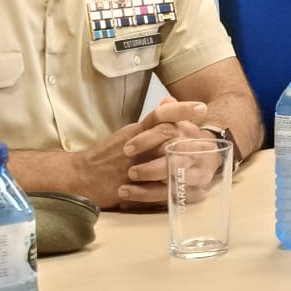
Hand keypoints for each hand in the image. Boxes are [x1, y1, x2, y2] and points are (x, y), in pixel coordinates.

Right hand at [73, 98, 208, 209]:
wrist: (80, 176)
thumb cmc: (106, 155)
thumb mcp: (128, 133)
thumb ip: (151, 121)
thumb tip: (170, 100)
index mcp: (135, 132)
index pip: (160, 115)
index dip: (181, 110)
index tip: (202, 109)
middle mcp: (135, 147)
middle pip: (166, 137)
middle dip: (190, 138)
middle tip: (209, 140)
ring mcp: (133, 167)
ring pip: (162, 161)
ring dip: (184, 162)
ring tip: (203, 164)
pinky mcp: (130, 186)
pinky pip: (156, 187)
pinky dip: (176, 188)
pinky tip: (193, 190)